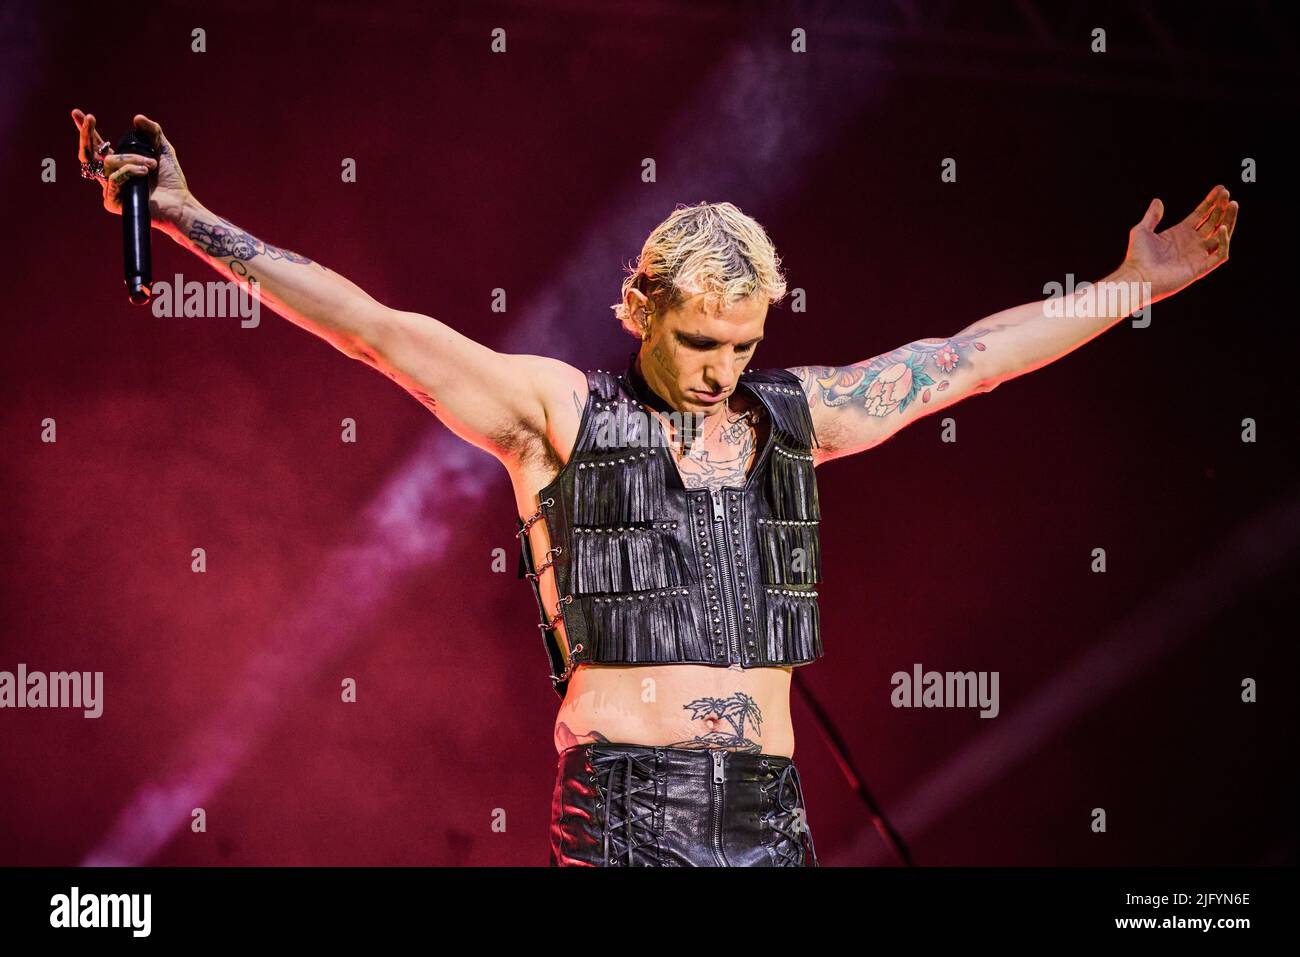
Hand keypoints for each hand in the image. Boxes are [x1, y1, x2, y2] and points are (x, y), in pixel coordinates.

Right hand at [71, 109, 191, 226]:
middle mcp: (111, 176)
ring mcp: (110, 189)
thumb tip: (136, 118)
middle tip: (90, 118)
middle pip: (88, 154)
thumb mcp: (163, 149)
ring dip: (131, 159)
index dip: (86, 131)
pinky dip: (129, 171)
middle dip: (87, 133)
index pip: (96, 146)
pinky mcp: (112, 202)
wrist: (180, 203)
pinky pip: (114, 178)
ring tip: (151, 164)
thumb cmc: (171, 180)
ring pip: (108, 163)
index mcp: (119, 164)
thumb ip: (153, 132)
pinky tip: (144, 173)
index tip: (77, 113)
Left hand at [1121, 185, 1237, 301]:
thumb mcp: (1142, 231)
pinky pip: (1220, 254)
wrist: (1137, 278)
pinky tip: (1222, 228)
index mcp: (1180, 233)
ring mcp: (1197, 255)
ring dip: (1229, 220)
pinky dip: (1224, 242)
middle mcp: (1191, 243)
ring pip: (1221, 235)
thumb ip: (1152, 216)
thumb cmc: (1137, 258)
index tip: (1221, 189)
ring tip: (1233, 204)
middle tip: (1227, 194)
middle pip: (1213, 222)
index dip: (1211, 202)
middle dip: (1222, 208)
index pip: (1201, 214)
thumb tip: (1158, 201)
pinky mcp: (1200, 268)